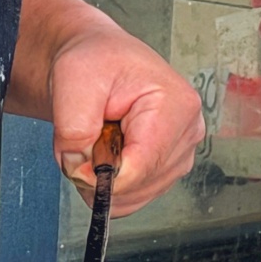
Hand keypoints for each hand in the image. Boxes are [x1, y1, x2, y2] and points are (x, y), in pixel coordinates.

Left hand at [51, 24, 205, 216]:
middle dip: (98, 175)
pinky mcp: (168, 168)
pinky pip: (133, 198)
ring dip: (102, 180)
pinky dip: (110, 186)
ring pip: (132, 197)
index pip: (138, 169)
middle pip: (136, 187)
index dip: (98, 176)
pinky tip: (105, 156)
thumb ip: (74, 128)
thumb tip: (82, 170)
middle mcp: (187, 132)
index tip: (75, 156)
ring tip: (96, 142)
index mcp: (175, 106)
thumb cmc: (93, 63)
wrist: (98, 64)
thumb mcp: (73, 80)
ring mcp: (180, 153)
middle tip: (85, 139)